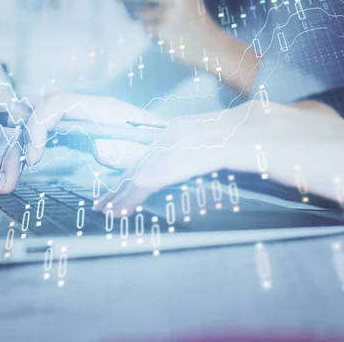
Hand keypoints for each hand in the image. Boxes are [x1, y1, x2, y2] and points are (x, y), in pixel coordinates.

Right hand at [0, 92, 163, 193]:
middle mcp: (79, 110)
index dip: (38, 126)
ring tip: (2, 186)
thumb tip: (100, 150)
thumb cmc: (155, 144)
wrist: (164, 142)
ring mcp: (72, 120)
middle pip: (33, 118)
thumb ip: (122, 147)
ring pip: (29, 131)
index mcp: (97, 107)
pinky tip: (12, 176)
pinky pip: (38, 140)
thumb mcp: (141, 147)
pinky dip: (23, 158)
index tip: (35, 159)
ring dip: (12, 157)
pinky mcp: (69, 133)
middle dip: (15, 151)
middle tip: (5, 185)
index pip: (54, 102)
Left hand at [94, 106, 254, 216]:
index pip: (149, 154)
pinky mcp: (159, 172)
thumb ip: (212, 148)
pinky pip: (137, 190)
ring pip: (131, 180)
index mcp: (176, 131)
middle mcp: (162, 141)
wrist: (238, 135)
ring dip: (117, 198)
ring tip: (103, 210)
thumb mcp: (222, 139)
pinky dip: (126, 202)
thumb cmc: (241, 137)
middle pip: (134, 166)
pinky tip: (117, 213)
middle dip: (118, 186)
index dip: (135, 170)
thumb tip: (219, 154)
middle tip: (102, 200)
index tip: (125, 180)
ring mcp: (160, 155)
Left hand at [96, 100, 343, 217]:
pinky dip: (155, 177)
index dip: (155, 157)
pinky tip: (136, 195)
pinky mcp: (254, 142)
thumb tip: (249, 167)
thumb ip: (267, 157)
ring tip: (114, 203)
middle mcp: (245, 116)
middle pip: (173, 136)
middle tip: (111, 195)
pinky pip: (188, 157)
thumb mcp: (300, 159)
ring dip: (138, 176)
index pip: (189, 133)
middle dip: (137, 166)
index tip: (131, 180)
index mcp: (252, 120)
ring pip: (173, 145)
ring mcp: (249, 126)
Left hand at [115, 0, 258, 91]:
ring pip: (142, 14)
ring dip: (146, 19)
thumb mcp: (188, 0)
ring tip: (163, 26)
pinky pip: (147, 30)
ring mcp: (168, 16)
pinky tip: (167, 36)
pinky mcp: (162, 32)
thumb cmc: (198, 24)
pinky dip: (153, 33)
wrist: (212, 47)